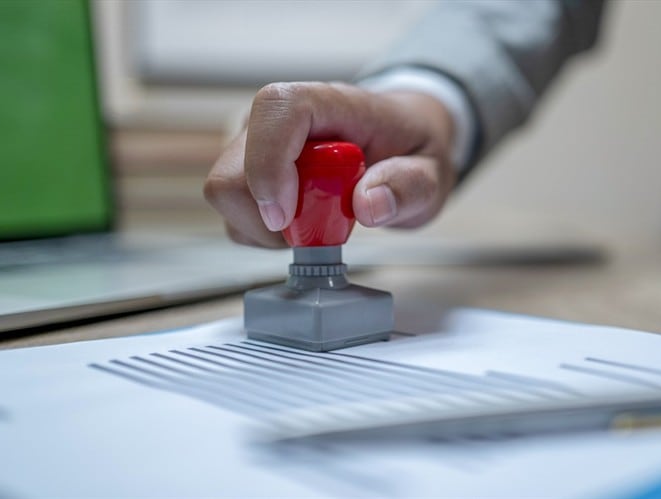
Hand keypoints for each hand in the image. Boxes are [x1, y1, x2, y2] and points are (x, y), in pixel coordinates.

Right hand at [204, 82, 455, 247]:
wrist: (400, 142)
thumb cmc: (408, 147)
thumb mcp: (431, 170)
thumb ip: (409, 186)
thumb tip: (370, 205)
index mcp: (325, 102)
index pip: (275, 111)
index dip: (269, 165)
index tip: (287, 215)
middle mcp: (278, 120)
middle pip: (232, 170)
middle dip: (269, 216)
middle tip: (321, 225)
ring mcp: (257, 146)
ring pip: (229, 198)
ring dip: (270, 230)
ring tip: (318, 220)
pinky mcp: (249, 173)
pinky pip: (237, 216)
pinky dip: (266, 235)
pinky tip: (303, 222)